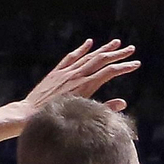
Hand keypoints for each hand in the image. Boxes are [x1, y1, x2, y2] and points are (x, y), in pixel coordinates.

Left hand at [23, 38, 138, 115]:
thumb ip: (103, 108)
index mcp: (85, 86)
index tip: (136, 64)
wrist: (28, 114)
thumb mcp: (81, 116)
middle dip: (118, 54)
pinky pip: (71, 56)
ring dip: (103, 48)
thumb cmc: (55, 120)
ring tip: (116, 42)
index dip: (124, 67)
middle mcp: (76, 75)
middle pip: (101, 60)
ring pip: (88, 56)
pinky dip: (82, 48)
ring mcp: (65, 72)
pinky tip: (89, 42)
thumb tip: (123, 103)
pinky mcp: (56, 72)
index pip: (109, 72)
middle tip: (131, 49)